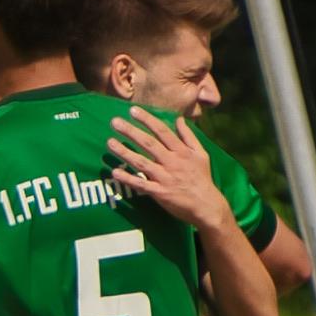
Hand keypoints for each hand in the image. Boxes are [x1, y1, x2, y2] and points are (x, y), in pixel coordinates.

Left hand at [107, 109, 223, 230]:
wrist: (206, 205)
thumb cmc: (202, 178)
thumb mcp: (201, 154)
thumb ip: (189, 136)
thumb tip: (179, 119)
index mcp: (182, 151)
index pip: (162, 131)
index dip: (147, 120)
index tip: (133, 110)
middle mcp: (172, 162)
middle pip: (149, 143)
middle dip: (131, 131)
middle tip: (114, 122)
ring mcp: (165, 177)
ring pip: (142, 162)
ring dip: (125, 152)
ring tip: (109, 143)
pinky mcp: (159, 193)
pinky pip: (141, 184)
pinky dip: (128, 178)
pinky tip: (115, 171)